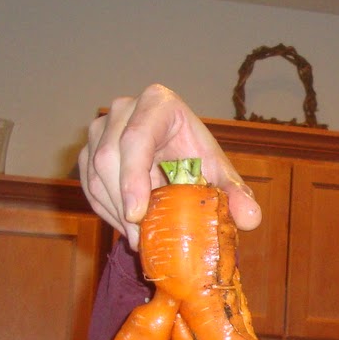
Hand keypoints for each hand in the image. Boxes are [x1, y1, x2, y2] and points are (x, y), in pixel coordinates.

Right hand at [78, 84, 261, 249]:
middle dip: (123, 203)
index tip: (138, 214)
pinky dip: (105, 211)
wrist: (178, 156)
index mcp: (158, 102)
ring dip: (114, 212)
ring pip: (94, 174)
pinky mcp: (88, 150)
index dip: (133, 177)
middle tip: (142, 237)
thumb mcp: (219, 174)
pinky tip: (126, 228)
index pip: (136, 138)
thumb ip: (236, 194)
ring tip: (139, 237)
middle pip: (109, 158)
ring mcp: (100, 128)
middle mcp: (123, 109)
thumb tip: (251, 218)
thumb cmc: (198, 160)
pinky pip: (88, 185)